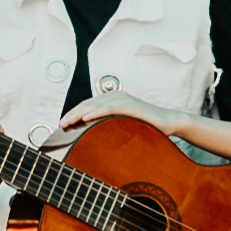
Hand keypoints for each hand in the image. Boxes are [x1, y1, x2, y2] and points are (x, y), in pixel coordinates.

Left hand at [57, 93, 171, 145]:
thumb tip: (92, 134)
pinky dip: (95, 113)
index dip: (74, 113)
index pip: (88, 104)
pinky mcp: (130, 105)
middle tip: (61, 124)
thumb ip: (110, 124)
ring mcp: (123, 99)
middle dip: (72, 114)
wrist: (169, 123)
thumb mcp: (124, 124)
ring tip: (67, 122)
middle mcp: (116, 96)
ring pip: (95, 106)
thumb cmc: (148, 126)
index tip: (62, 124)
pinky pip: (109, 108)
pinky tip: (85, 118)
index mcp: (113, 99)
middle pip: (88, 104)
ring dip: (79, 114)